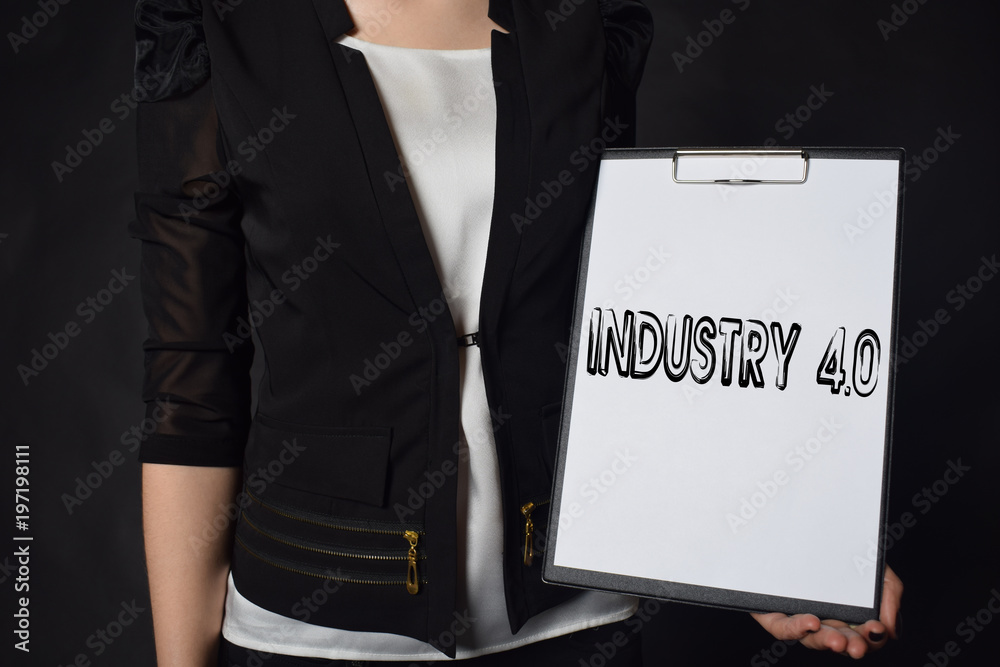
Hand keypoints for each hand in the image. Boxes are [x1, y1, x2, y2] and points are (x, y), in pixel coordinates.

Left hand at [750, 564, 902, 658]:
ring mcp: (799, 617)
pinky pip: (783, 627)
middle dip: (851, 645)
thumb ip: (889, 593)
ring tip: (839, 641)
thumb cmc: (838, 549)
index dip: (871, 638)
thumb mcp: (871, 564)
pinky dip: (797, 628)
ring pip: (812, 638)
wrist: (795, 524)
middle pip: (839, 641)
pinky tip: (811, 623)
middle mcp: (824, 619)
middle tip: (859, 646)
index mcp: (848, 614)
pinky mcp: (774, 612)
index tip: (878, 628)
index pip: (862, 635)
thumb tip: (892, 630)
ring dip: (826, 641)